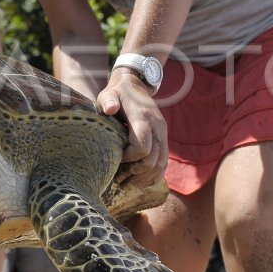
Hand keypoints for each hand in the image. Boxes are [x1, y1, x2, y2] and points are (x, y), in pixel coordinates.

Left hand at [98, 69, 167, 188]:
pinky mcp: (163, 141)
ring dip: (144, 178)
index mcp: (144, 118)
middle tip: (118, 178)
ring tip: (126, 184)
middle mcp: (158, 128)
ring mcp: (163, 135)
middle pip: (152, 161)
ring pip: (161, 165)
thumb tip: (110, 109)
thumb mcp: (109, 93)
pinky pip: (164, 164)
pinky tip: (139, 182)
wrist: (136, 87)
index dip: (129, 158)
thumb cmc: (118, 93)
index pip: (143, 147)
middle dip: (135, 172)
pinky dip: (153, 176)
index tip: (116, 157)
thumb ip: (108, 100)